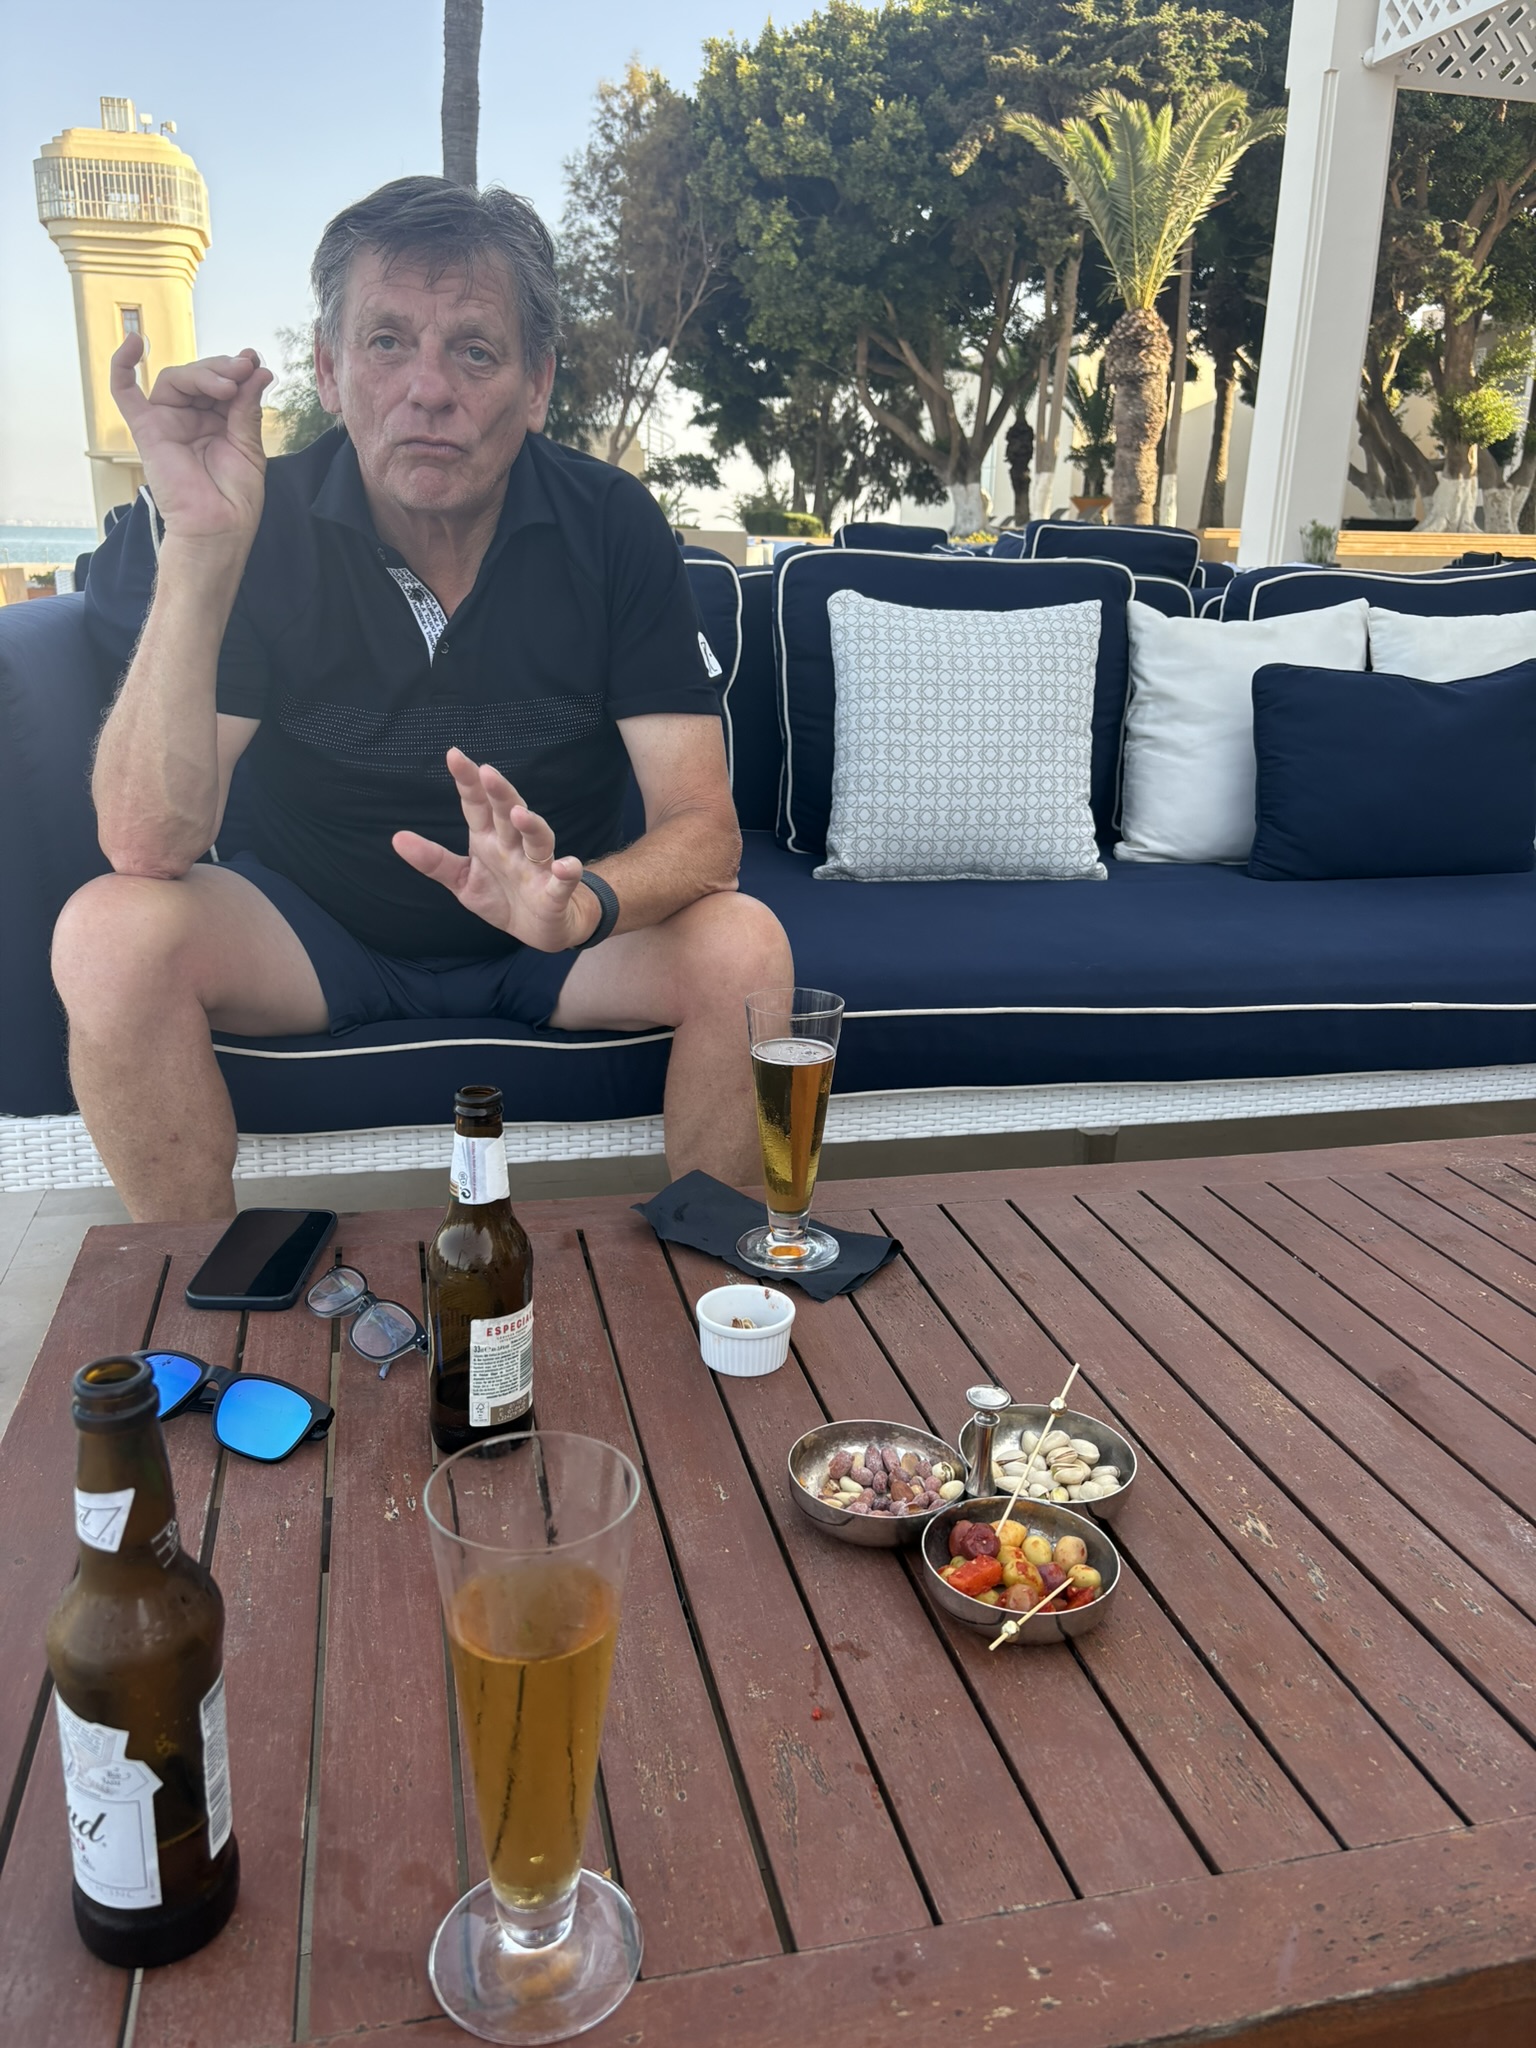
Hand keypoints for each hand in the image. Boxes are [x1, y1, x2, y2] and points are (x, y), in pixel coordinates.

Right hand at [110, 337, 273, 547]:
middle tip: (244, 371)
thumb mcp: (249, 447)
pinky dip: (123, 365)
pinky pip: (125, 392)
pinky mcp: (146, 430)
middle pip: (199, 377)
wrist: (218, 530)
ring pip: (176, 379)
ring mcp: (167, 422)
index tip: (255, 363)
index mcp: (218, 423)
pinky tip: (134, 342)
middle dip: (222, 370)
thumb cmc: (235, 499)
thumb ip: (247, 408)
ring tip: (228, 385)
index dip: (237, 370)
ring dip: (202, 373)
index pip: (223, 384)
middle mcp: (191, 420)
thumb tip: (257, 369)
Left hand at [393, 749, 602, 951]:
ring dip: (532, 825)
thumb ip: (434, 861)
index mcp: (489, 840)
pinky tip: (564, 866)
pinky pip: (563, 881)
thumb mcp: (461, 881)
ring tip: (519, 814)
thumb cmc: (501, 897)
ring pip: (538, 840)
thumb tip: (397, 838)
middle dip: (500, 793)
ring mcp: (537, 868)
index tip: (454, 756)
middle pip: (508, 814)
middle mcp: (514, 847)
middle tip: (488, 772)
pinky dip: (567, 873)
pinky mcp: (554, 893)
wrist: (539, 929)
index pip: (476, 805)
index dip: (467, 782)